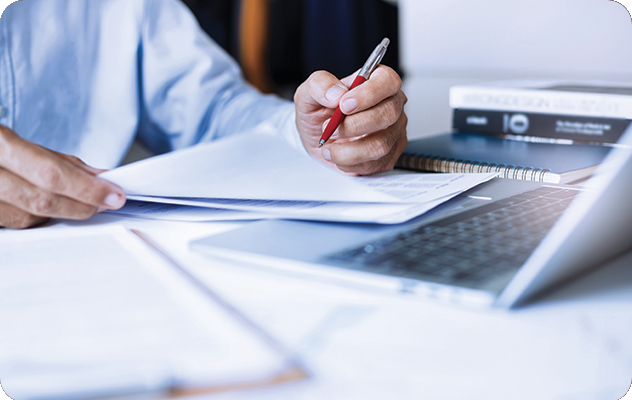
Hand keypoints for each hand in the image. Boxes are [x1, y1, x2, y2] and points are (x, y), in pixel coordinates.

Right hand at [0, 125, 125, 228]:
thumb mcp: (11, 138)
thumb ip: (55, 159)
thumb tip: (97, 176)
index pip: (49, 174)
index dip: (86, 188)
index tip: (114, 194)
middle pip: (40, 201)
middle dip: (80, 203)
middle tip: (107, 201)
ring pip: (26, 218)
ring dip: (59, 213)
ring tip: (80, 202)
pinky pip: (11, 225)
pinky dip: (34, 218)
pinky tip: (48, 208)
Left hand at [294, 65, 407, 174]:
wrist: (318, 139)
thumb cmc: (319, 112)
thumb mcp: (308, 93)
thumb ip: (319, 85)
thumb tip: (336, 94)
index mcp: (377, 80)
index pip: (388, 81)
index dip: (368, 94)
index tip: (344, 105)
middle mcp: (391, 104)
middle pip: (388, 114)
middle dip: (354, 126)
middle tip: (330, 129)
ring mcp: (394, 131)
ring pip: (381, 144)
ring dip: (348, 150)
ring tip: (329, 147)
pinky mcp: (389, 155)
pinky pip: (375, 164)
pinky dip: (350, 163)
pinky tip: (338, 156)